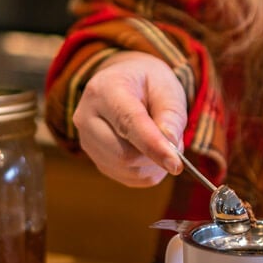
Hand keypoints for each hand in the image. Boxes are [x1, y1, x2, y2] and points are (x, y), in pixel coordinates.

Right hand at [73, 51, 186, 186]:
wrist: (125, 85)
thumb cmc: (148, 84)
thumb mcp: (166, 88)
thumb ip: (172, 115)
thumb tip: (171, 146)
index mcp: (103, 90)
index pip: (128, 123)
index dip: (153, 146)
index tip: (176, 164)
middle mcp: (86, 118)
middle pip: (124, 154)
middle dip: (156, 154)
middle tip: (174, 138)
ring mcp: (88, 142)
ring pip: (129, 169)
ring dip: (156, 162)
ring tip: (161, 138)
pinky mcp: (97, 161)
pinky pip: (131, 178)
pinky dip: (150, 169)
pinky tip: (151, 150)